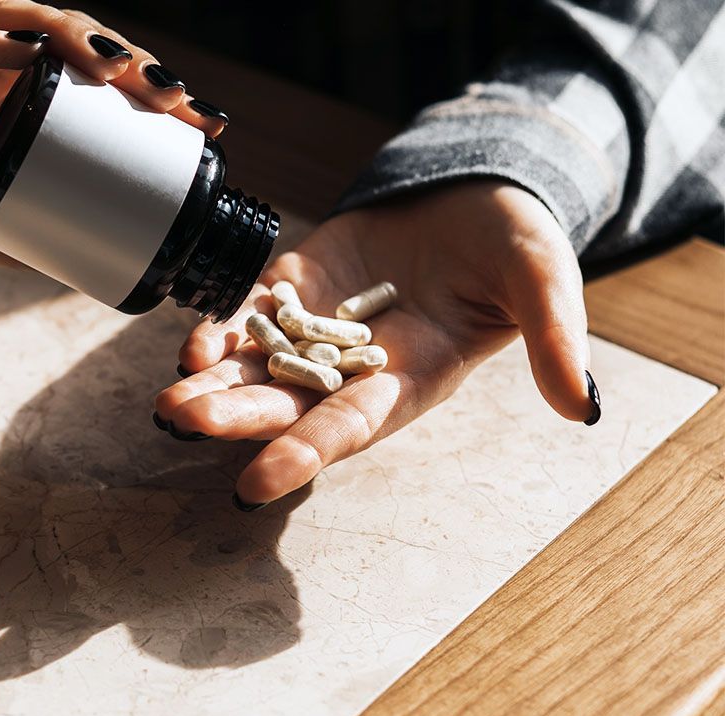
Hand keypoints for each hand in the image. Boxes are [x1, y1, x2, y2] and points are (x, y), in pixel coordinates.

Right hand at [0, 0, 222, 268]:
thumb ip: (16, 239)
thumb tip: (87, 266)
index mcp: (9, 111)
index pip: (91, 86)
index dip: (150, 97)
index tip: (203, 127)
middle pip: (71, 47)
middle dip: (133, 66)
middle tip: (179, 103)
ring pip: (18, 26)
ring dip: (75, 40)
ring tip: (123, 71)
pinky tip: (26, 54)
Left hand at [154, 182, 599, 505]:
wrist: (475, 195)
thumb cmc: (513, 245)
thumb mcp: (543, 283)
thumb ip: (555, 339)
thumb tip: (581, 407)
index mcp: (408, 382)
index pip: (347, 427)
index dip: (302, 455)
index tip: (253, 485)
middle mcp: (352, 369)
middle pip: (284, 404)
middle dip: (234, 417)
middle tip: (181, 421)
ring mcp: (317, 328)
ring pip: (255, 369)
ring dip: (213, 385)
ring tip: (169, 399)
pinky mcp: (296, 284)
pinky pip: (249, 316)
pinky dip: (221, 331)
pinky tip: (192, 345)